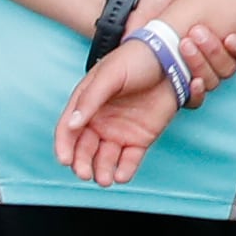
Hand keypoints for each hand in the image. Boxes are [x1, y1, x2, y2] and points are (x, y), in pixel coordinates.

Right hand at [52, 18, 235, 185]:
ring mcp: (120, 131)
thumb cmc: (136, 59)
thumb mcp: (111, 74)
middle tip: (85, 174)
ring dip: (102, 171)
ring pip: (105, 158)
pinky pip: (130, 159)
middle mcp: (100, 121)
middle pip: (84, 149)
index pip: (68, 129)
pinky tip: (122, 176)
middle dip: (82, 164)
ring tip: (105, 179)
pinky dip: (125, 170)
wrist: (171, 56)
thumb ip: (91, 99)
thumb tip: (72, 124)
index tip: (65, 160)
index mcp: (86, 104)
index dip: (64, 146)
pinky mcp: (141, 138)